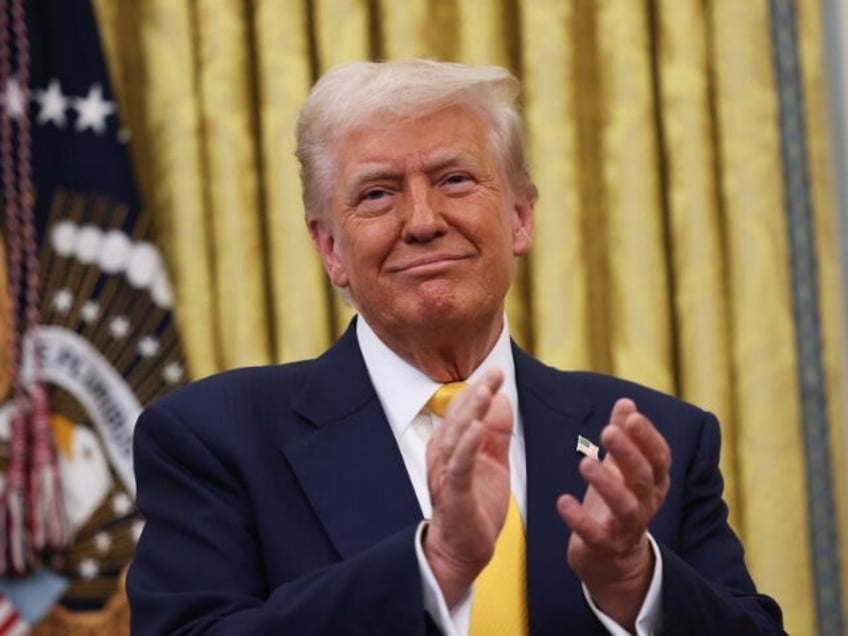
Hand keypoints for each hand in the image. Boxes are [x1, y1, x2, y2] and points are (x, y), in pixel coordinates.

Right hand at [423, 369, 512, 606]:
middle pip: (458, 418)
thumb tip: (501, 400)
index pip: (463, 411)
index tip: (496, 372)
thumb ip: (497, 433)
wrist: (464, 549)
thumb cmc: (476, 504)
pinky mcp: (455, 494)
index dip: (478, 390)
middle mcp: (443, 456)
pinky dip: (468, 446)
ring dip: (470, 413)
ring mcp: (446, 474)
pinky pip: (459, 466)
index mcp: (451, 446)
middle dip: (476, 394)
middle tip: (493, 373)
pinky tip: (479, 429)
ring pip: (456, 437)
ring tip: (484, 392)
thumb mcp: (493, 462)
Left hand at [557, 398, 670, 628]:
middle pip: (643, 478)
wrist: (613, 560)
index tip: (632, 417)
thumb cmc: (616, 504)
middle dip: (628, 454)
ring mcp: (626, 528)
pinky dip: (580, 520)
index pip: (660, 458)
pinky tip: (563, 502)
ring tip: (585, 464)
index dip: (648, 437)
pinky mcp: (604, 547)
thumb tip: (626, 403)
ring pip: (625, 507)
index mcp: (653, 483)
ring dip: (606, 484)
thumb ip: (625, 436)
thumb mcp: (622, 469)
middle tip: (608, 431)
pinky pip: (595, 535)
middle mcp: (645, 504)